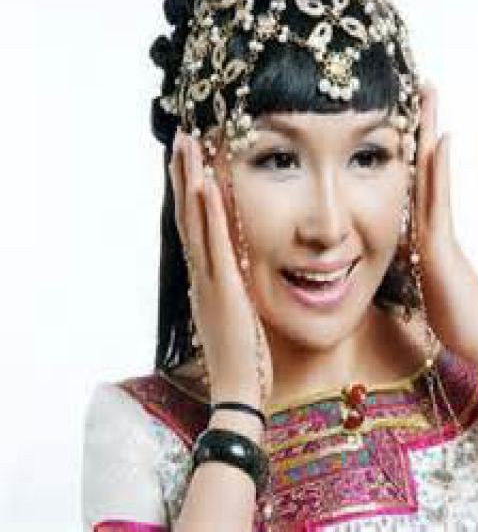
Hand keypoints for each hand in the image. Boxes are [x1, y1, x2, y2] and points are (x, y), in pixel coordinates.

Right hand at [169, 129, 272, 408]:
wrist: (237, 392)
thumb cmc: (241, 358)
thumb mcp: (234, 316)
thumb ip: (231, 291)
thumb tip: (235, 273)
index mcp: (206, 279)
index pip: (195, 227)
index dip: (189, 192)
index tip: (190, 161)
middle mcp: (201, 274)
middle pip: (187, 215)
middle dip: (184, 175)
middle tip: (181, 138)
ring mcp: (210, 280)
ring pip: (195, 223)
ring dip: (190, 182)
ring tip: (187, 146)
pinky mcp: (224, 290)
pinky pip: (215, 247)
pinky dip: (208, 216)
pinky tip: (205, 186)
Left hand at [414, 82, 477, 364]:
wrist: (476, 335)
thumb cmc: (450, 311)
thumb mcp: (420, 278)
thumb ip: (410, 255)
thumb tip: (398, 244)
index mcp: (422, 228)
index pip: (413, 178)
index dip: (410, 146)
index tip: (403, 115)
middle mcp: (432, 221)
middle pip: (426, 164)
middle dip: (423, 126)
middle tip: (424, 86)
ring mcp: (439, 229)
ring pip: (432, 173)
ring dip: (430, 135)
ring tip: (429, 98)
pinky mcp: (442, 244)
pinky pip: (440, 201)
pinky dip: (440, 172)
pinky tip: (442, 143)